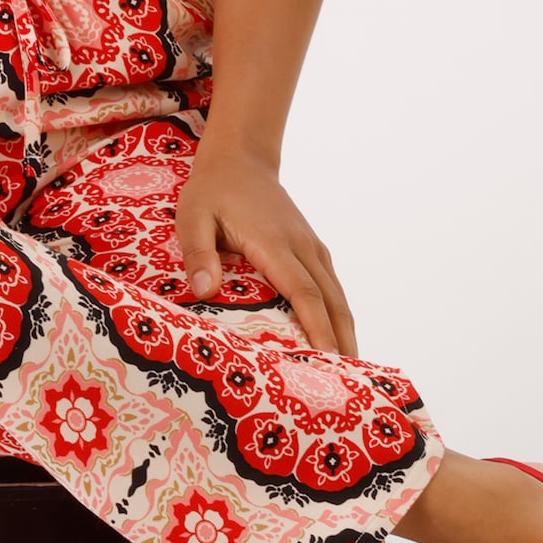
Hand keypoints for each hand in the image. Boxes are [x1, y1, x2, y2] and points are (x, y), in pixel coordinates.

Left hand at [174, 140, 357, 354]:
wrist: (241, 158)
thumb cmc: (213, 190)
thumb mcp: (192, 216)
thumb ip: (197, 252)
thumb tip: (205, 290)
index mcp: (275, 242)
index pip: (303, 291)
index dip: (317, 327)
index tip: (329, 359)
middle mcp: (302, 247)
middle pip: (332, 301)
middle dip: (342, 341)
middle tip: (348, 384)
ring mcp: (312, 247)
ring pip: (338, 296)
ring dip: (346, 332)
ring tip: (349, 373)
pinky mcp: (312, 249)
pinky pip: (331, 288)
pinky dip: (339, 316)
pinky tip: (338, 340)